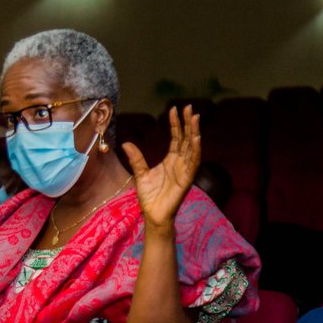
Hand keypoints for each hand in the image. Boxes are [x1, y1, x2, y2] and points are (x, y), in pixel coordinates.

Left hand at [121, 105, 200, 232]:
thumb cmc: (150, 196)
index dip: (176, 124)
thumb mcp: (140, 173)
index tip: (174, 109)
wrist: (153, 214)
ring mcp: (185, 171)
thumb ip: (136, 158)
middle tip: (189, 107)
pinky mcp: (186, 180)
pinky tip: (196, 139)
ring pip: (193, 148)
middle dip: (188, 123)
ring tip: (195, 118)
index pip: (176, 138)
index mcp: (171, 160)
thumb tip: (126, 143)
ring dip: (194, 133)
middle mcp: (180, 163)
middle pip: (187, 139)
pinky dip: (196, 150)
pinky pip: (193, 163)